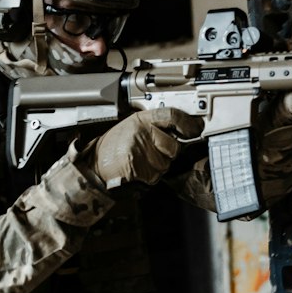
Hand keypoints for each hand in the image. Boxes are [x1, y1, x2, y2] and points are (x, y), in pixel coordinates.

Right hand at [87, 108, 203, 187]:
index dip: (188, 123)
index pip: (172, 115)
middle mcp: (142, 133)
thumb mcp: (133, 126)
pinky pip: (156, 176)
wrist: (95, 164)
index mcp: (141, 119)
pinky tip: (137, 168)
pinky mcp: (138, 169)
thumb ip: (156, 125)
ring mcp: (140, 151)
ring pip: (166, 164)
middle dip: (169, 153)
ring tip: (141, 160)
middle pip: (174, 147)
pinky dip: (149, 176)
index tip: (196, 128)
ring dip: (158, 166)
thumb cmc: (114, 146)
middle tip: (153, 151)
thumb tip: (182, 129)